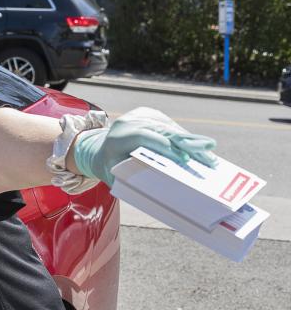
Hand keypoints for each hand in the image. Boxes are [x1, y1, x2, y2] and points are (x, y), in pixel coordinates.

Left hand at [72, 107, 217, 185]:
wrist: (98, 148)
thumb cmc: (109, 168)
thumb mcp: (114, 176)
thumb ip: (129, 181)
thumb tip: (155, 193)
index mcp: (118, 136)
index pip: (143, 137)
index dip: (163, 145)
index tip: (181, 156)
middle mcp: (131, 121)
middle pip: (163, 131)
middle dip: (186, 143)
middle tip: (208, 150)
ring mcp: (142, 115)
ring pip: (171, 129)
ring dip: (192, 142)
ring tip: (210, 155)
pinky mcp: (152, 115)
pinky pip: (172, 128)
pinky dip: (186, 139)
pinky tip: (203, 150)